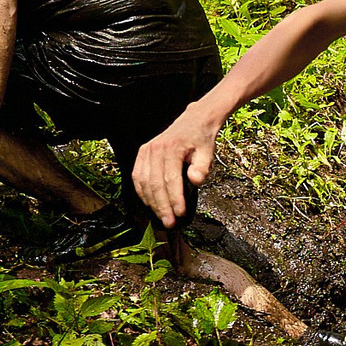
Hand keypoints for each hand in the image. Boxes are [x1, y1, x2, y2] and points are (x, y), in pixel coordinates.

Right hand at [130, 108, 219, 229]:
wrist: (192, 122)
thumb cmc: (200, 139)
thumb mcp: (207, 152)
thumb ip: (202, 167)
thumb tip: (196, 180)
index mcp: (172, 148)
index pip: (171, 178)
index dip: (175, 198)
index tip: (180, 213)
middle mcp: (155, 149)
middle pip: (155, 183)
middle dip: (162, 206)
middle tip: (170, 223)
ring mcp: (146, 151)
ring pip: (144, 182)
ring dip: (151, 203)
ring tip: (161, 217)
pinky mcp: (142, 154)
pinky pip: (137, 177)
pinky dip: (142, 193)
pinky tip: (150, 204)